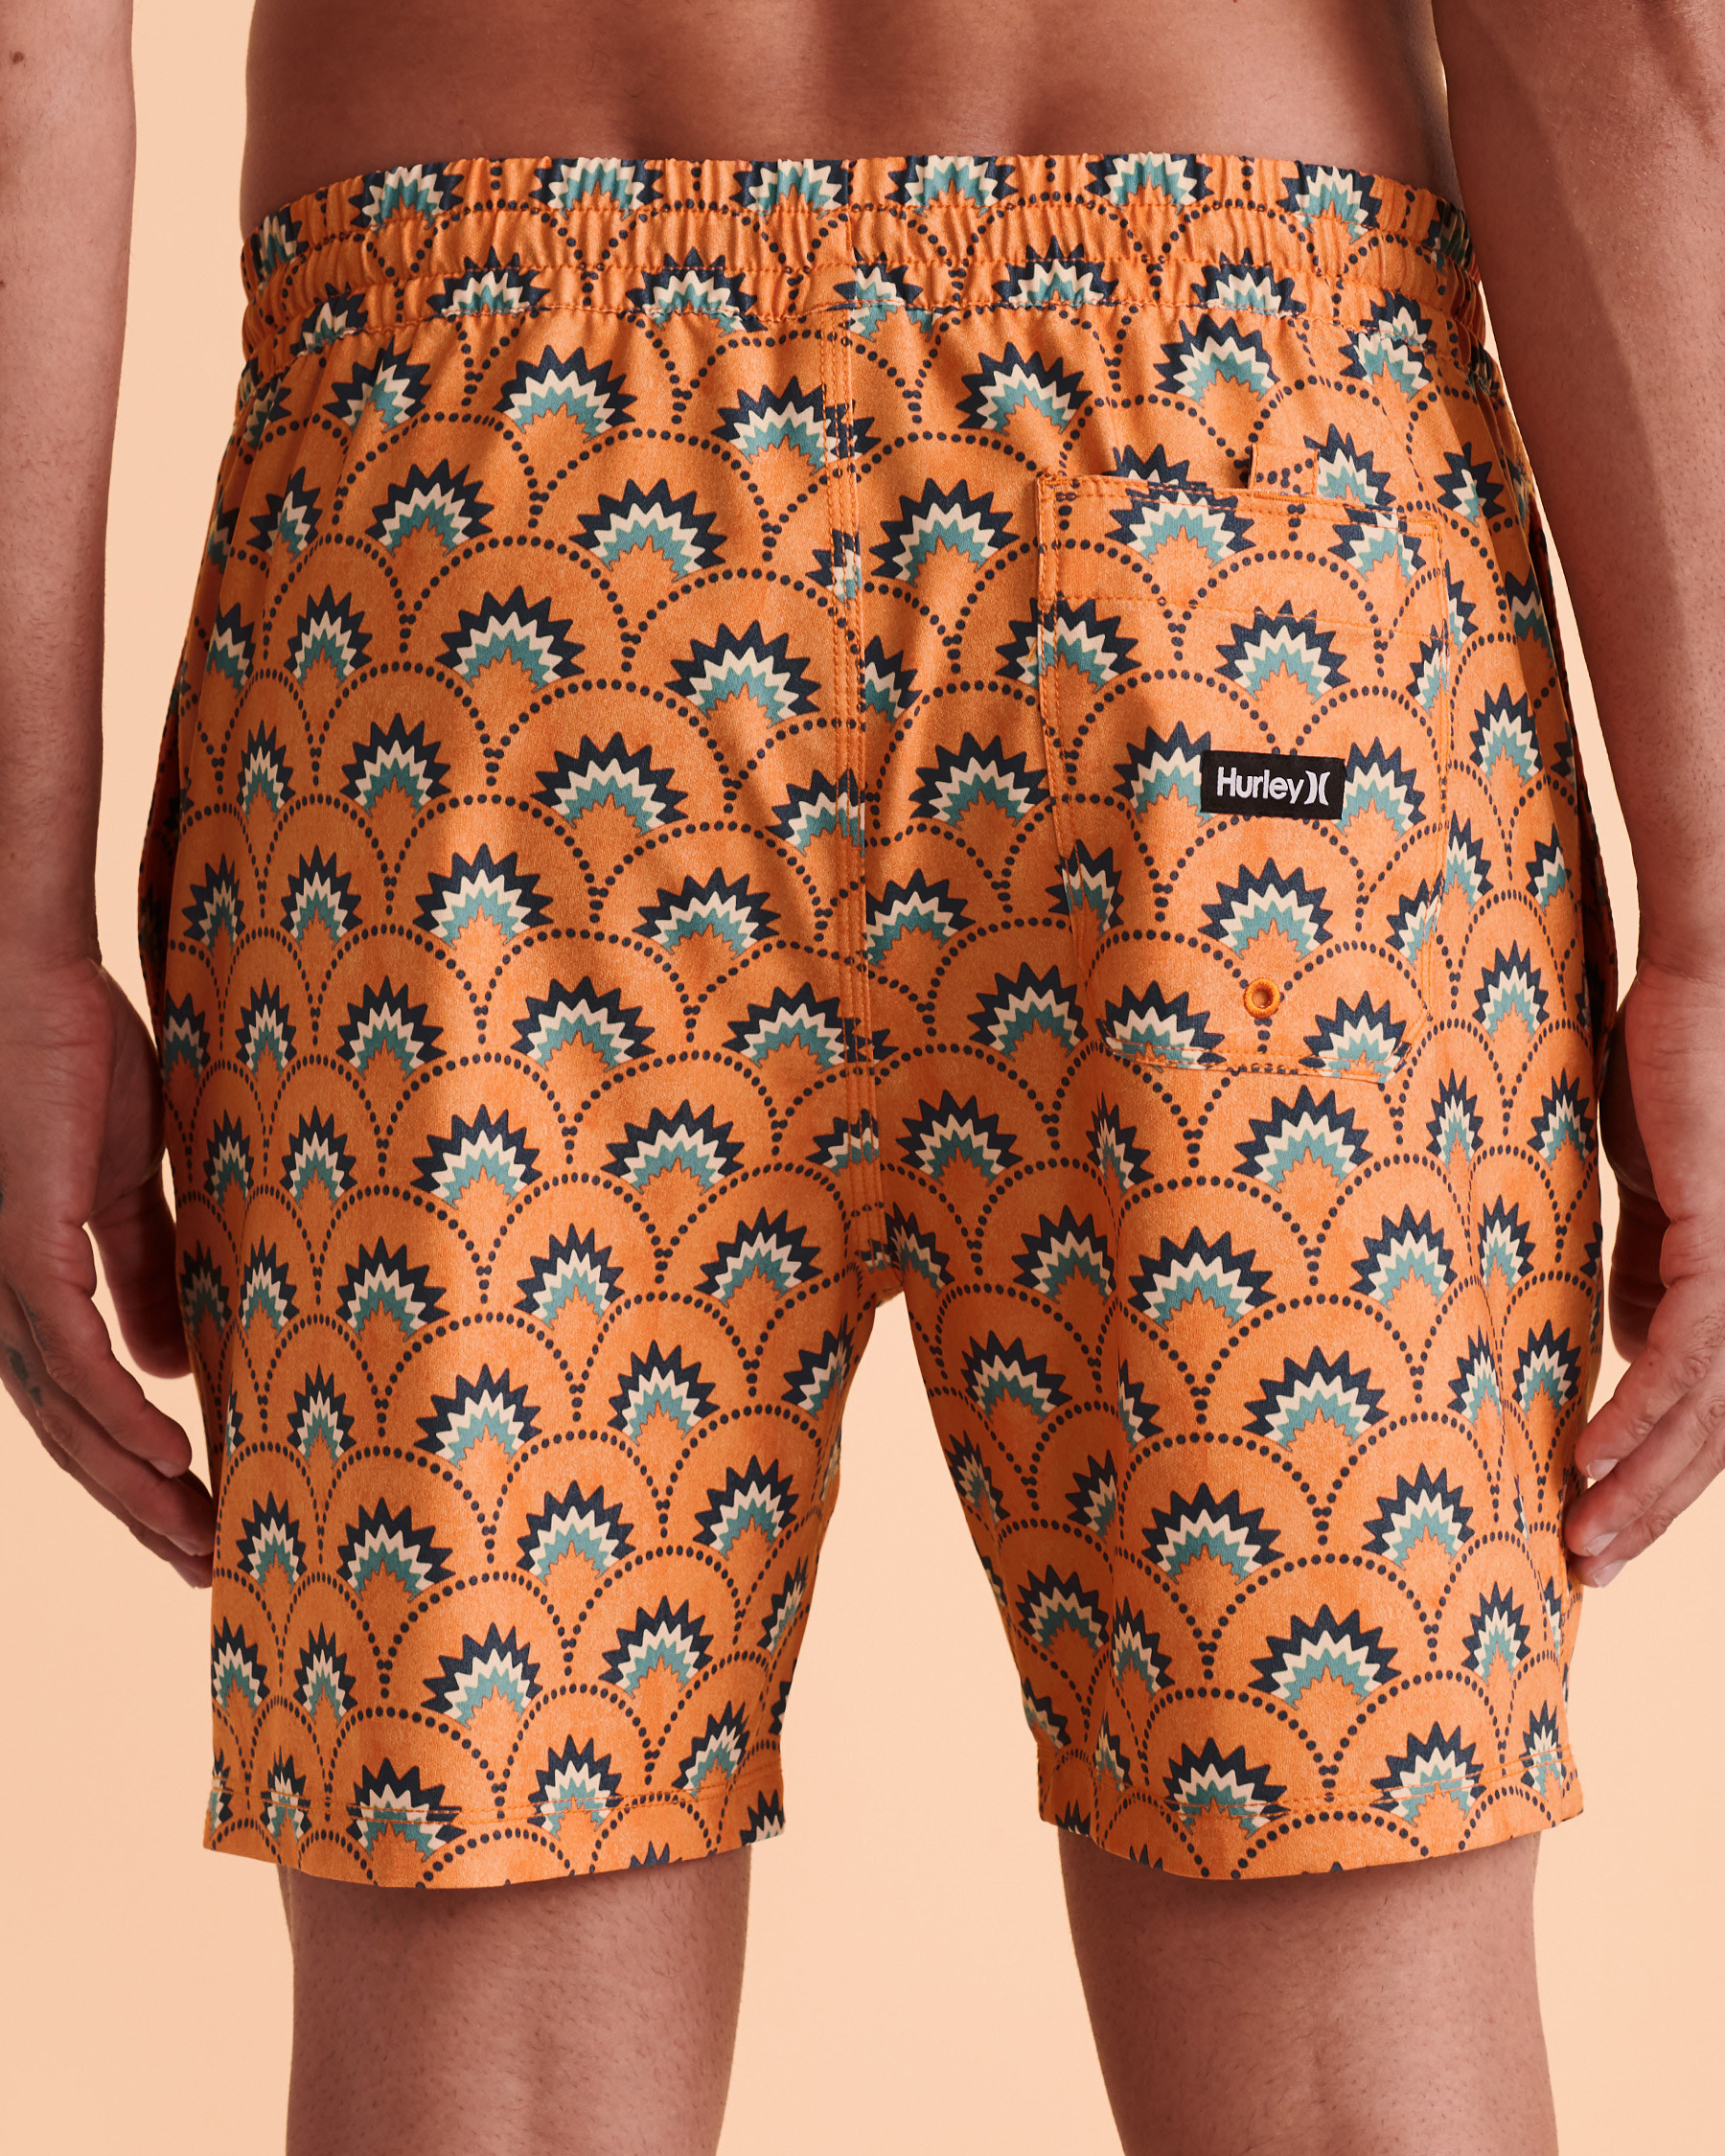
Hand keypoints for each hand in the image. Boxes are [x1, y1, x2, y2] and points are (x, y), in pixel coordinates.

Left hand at [0, 956, 213, 1585]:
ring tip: (194, 1537)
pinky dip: (114, 1413)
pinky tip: (162, 1455)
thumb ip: (143, 1266)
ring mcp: (10, 1274)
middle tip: (202, 1565)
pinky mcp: (22, 1242)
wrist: (28, 976)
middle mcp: (9, 1296)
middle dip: (135, 1507)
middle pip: (70, 1432)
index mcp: (33, 1282)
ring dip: (132, 1485)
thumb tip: (173, 1362)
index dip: (130, 1471)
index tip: (191, 1521)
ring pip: (67, 1412)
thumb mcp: (127, 1178)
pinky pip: (69, 1353)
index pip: (80, 1402)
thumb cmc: (73, 1056)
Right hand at [1565, 960, 1724, 1584]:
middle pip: (1718, 1431)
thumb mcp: (1655, 1194)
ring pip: (1709, 1412)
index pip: (1712, 1408)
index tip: (1600, 1526)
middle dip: (1651, 1507)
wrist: (1705, 986)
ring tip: (1585, 1540)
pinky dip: (1639, 1412)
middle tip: (1589, 1566)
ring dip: (1641, 1485)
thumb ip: (1646, 1270)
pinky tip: (1592, 1453)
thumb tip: (1629, 1346)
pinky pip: (1690, 1354)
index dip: (1660, 1476)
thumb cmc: (1677, 1072)